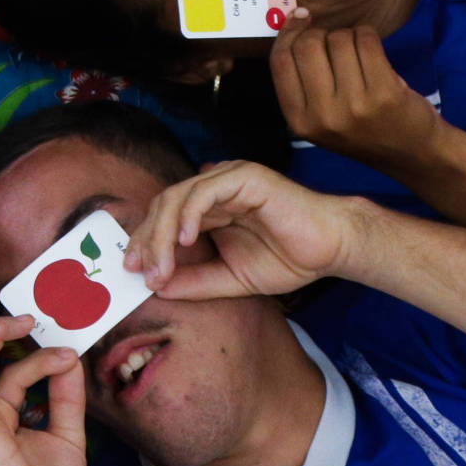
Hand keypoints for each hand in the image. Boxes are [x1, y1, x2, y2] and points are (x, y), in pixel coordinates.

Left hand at [125, 161, 364, 300]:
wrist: (330, 250)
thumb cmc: (287, 259)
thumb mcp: (230, 278)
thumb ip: (195, 281)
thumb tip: (156, 287)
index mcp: (207, 209)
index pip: (163, 219)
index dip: (146, 243)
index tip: (134, 272)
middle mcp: (212, 189)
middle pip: (163, 206)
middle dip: (147, 240)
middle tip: (140, 271)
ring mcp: (227, 179)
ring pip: (178, 197)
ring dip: (163, 233)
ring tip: (161, 265)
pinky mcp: (245, 177)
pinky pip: (206, 191)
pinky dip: (190, 214)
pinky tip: (186, 239)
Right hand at [269, 16, 444, 171]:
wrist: (413, 154)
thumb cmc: (363, 128)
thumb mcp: (320, 118)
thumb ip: (302, 81)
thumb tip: (293, 20)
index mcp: (299, 122)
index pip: (280, 61)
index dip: (288, 32)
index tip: (300, 18)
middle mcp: (323, 116)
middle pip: (308, 45)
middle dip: (322, 32)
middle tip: (336, 41)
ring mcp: (354, 106)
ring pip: (339, 39)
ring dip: (350, 35)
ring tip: (359, 52)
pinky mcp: (384, 93)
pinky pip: (366, 40)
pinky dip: (368, 34)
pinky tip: (373, 48)